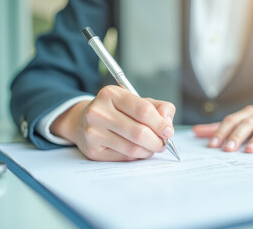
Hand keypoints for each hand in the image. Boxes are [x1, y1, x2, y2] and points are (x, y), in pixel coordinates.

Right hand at [50, 85, 175, 160]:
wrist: (84, 121)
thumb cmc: (117, 110)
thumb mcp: (137, 101)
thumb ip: (159, 108)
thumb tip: (167, 124)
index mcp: (111, 94)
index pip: (143, 110)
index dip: (160, 123)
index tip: (168, 131)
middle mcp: (98, 112)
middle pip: (139, 132)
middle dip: (157, 141)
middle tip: (163, 144)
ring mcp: (93, 132)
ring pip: (132, 148)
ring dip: (148, 151)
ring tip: (152, 147)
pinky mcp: (92, 150)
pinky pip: (124, 158)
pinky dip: (137, 156)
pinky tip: (138, 150)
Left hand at [193, 105, 252, 152]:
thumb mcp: (242, 123)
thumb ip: (220, 128)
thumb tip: (195, 131)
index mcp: (248, 113)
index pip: (232, 120)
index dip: (221, 131)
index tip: (213, 145)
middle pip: (247, 123)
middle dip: (236, 136)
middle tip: (228, 149)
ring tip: (249, 150)